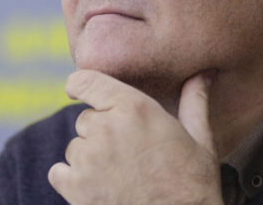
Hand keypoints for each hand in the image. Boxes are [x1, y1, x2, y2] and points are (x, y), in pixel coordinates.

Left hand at [48, 70, 222, 204]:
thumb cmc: (193, 183)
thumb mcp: (200, 138)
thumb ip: (194, 100)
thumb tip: (204, 73)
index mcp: (134, 108)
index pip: (87, 81)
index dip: (79, 84)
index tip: (76, 89)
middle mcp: (107, 128)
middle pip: (85, 119)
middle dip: (101, 131)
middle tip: (127, 151)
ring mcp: (89, 159)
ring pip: (75, 147)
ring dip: (90, 157)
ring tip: (119, 174)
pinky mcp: (76, 188)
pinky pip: (59, 172)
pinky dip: (72, 179)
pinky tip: (98, 187)